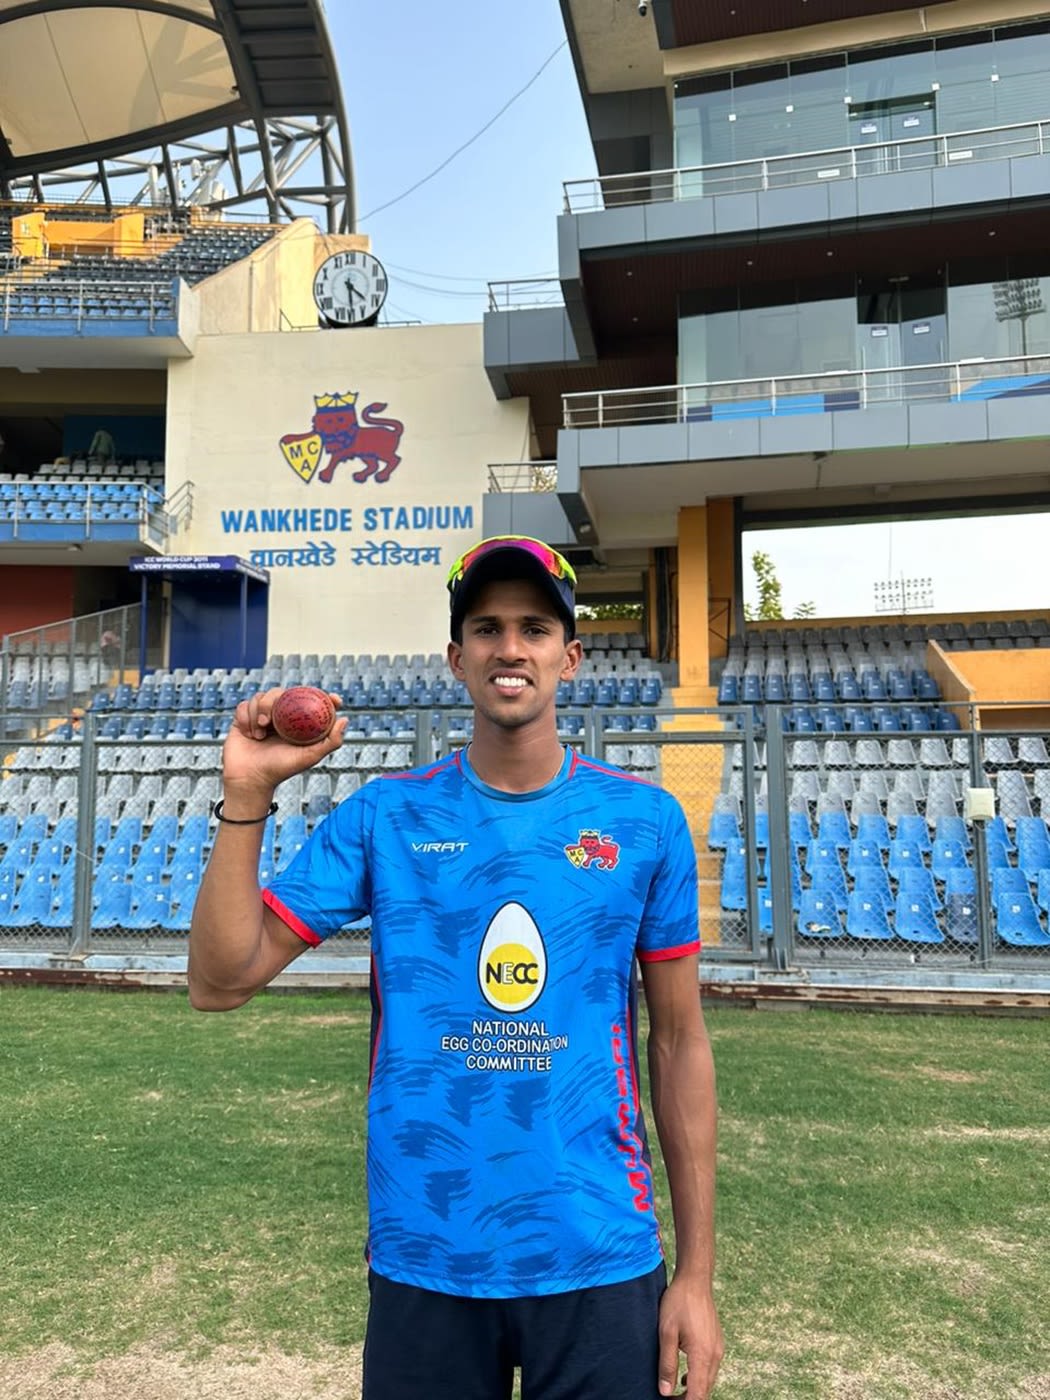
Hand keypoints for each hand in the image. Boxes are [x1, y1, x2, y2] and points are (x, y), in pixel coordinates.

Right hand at [222, 688, 347, 796]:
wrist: (249, 779)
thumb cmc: (280, 770)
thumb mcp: (310, 757)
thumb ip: (331, 742)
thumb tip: (344, 719)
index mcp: (297, 723)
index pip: (310, 701)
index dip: (322, 695)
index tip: (333, 699)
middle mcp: (280, 717)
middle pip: (282, 693)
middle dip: (275, 701)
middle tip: (269, 720)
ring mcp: (262, 716)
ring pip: (261, 697)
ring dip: (258, 712)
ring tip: (259, 734)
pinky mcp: (244, 718)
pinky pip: (244, 705)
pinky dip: (246, 718)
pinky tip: (250, 734)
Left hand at [658, 1274, 722, 1398]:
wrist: (695, 1279)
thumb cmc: (678, 1302)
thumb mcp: (666, 1332)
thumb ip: (667, 1363)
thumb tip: (665, 1392)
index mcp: (703, 1355)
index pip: (697, 1394)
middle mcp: (715, 1355)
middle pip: (705, 1390)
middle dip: (688, 1399)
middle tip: (667, 1398)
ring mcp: (718, 1348)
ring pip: (708, 1380)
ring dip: (693, 1389)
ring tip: (673, 1391)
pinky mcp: (717, 1342)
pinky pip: (710, 1368)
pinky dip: (698, 1377)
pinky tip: (685, 1376)